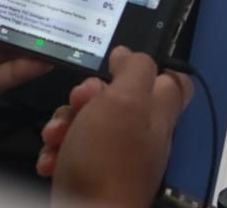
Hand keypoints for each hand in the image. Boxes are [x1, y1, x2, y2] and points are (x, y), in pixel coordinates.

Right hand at [42, 48, 192, 207]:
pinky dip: (57, 151)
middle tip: (79, 103)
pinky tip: (53, 157)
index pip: (173, 82)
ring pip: (86, 122)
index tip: (120, 64)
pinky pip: (71, 150)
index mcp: (156, 114)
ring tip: (58, 137)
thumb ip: (133, 70)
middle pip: (114, 99)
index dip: (148, 67)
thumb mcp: (125, 100)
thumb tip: (128, 54)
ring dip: (64, 124)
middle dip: (85, 96)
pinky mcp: (90, 173)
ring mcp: (115, 156)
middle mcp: (140, 135)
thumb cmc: (108, 163)